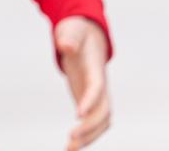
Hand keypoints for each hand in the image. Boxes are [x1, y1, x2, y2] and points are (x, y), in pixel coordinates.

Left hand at [54, 16, 110, 149]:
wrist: (86, 35)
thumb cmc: (77, 32)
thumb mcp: (72, 30)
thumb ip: (70, 38)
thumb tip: (65, 46)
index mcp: (95, 69)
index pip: (97, 88)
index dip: (90, 101)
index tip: (78, 114)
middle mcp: (100, 86)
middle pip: (103, 111)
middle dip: (90, 127)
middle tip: (71, 138)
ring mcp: (96, 95)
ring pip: (100, 122)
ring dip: (88, 137)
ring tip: (70, 149)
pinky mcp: (89, 101)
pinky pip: (92, 123)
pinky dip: (84, 136)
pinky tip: (71, 147)